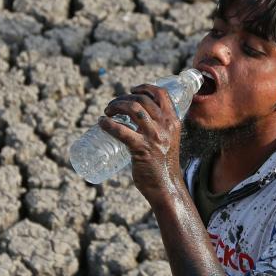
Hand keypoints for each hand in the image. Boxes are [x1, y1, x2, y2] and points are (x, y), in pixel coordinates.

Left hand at [99, 84, 182, 203]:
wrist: (167, 187)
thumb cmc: (164, 166)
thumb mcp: (168, 141)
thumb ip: (158, 130)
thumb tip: (138, 122)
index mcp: (173, 122)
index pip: (161, 94)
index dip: (145, 87)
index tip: (132, 89)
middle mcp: (165, 125)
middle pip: (142, 99)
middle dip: (123, 98)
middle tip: (112, 107)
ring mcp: (154, 136)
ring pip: (133, 108)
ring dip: (116, 106)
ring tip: (107, 112)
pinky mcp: (142, 149)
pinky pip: (121, 130)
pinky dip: (108, 124)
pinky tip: (101, 123)